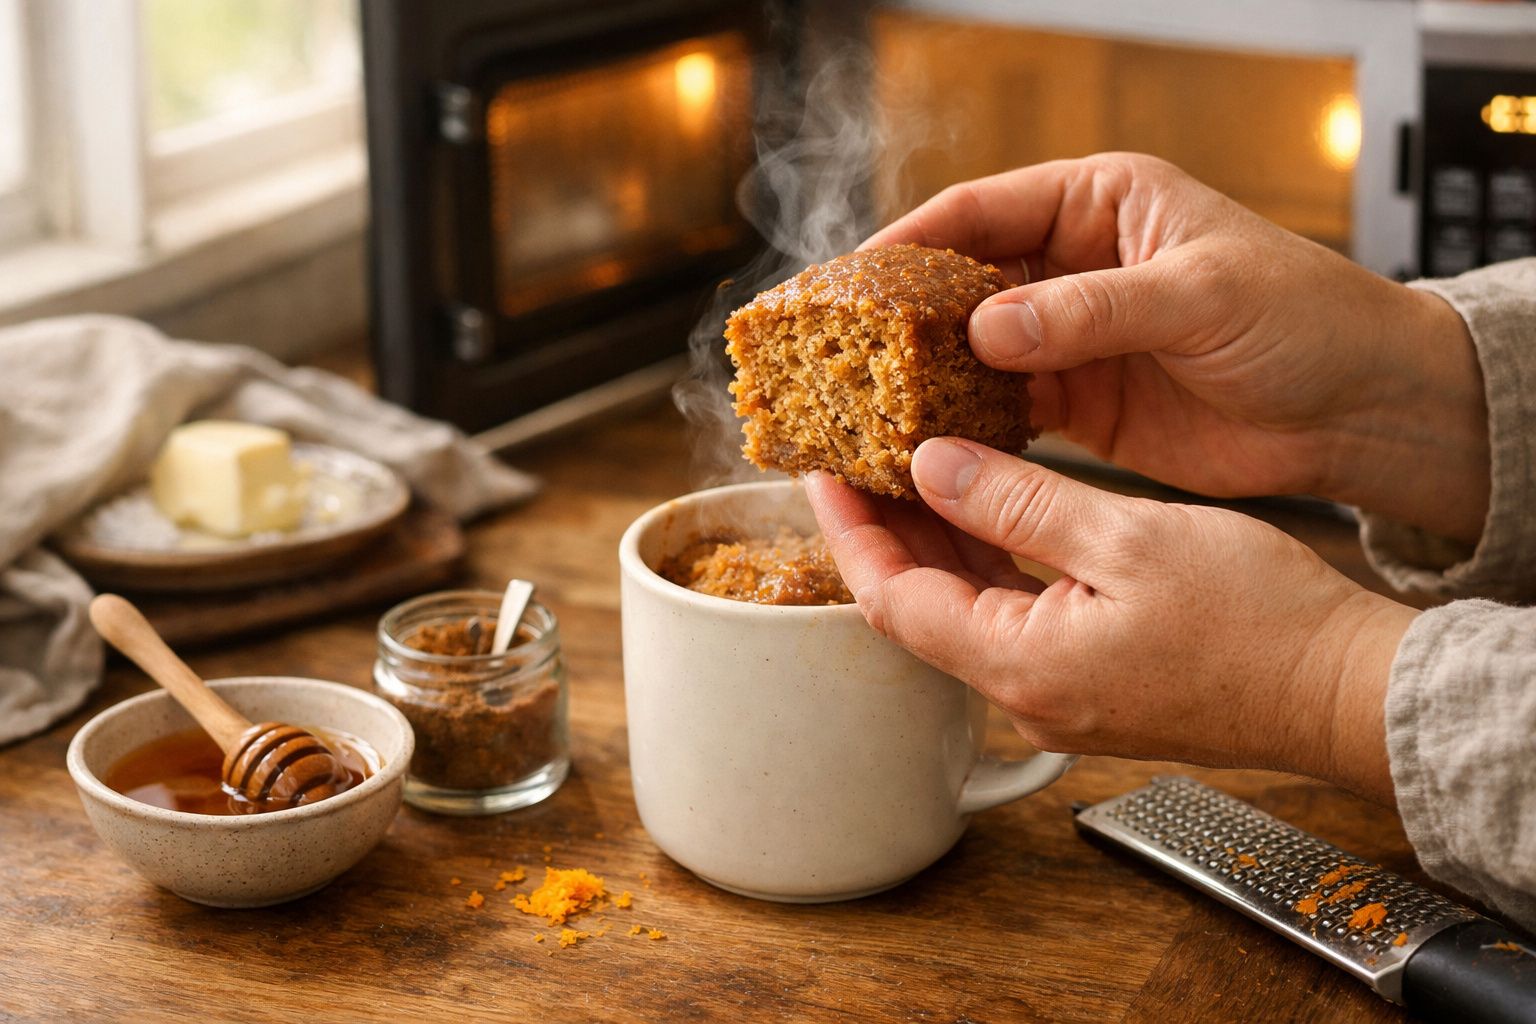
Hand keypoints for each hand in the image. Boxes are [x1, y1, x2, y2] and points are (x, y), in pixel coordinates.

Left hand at [805, 441, 1418, 802]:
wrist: (1343, 688)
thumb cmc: (1258, 620)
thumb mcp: (1127, 537)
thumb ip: (1018, 501)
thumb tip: (931, 466)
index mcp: (1019, 666)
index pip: (891, 596)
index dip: (849, 529)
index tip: (823, 469)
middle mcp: (1024, 694)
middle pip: (918, 604)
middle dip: (885, 527)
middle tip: (857, 452)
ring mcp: (1055, 693)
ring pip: (964, 607)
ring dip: (936, 540)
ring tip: (908, 462)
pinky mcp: (1088, 680)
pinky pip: (1010, 615)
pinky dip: (989, 559)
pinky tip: (985, 505)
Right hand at [866, 154, 1488, 543]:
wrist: (1358, 409)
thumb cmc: (1304, 320)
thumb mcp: (1201, 297)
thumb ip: (1092, 310)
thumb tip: (986, 329)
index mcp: (1100, 202)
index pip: (981, 209)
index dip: (909, 242)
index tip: (850, 279)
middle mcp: (1073, 262)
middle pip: (960, 281)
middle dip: (900, 315)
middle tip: (835, 349)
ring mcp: (1071, 334)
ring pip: (972, 349)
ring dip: (923, 375)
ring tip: (863, 403)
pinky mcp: (1080, 400)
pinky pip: (1003, 405)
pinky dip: (964, 423)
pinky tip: (923, 444)